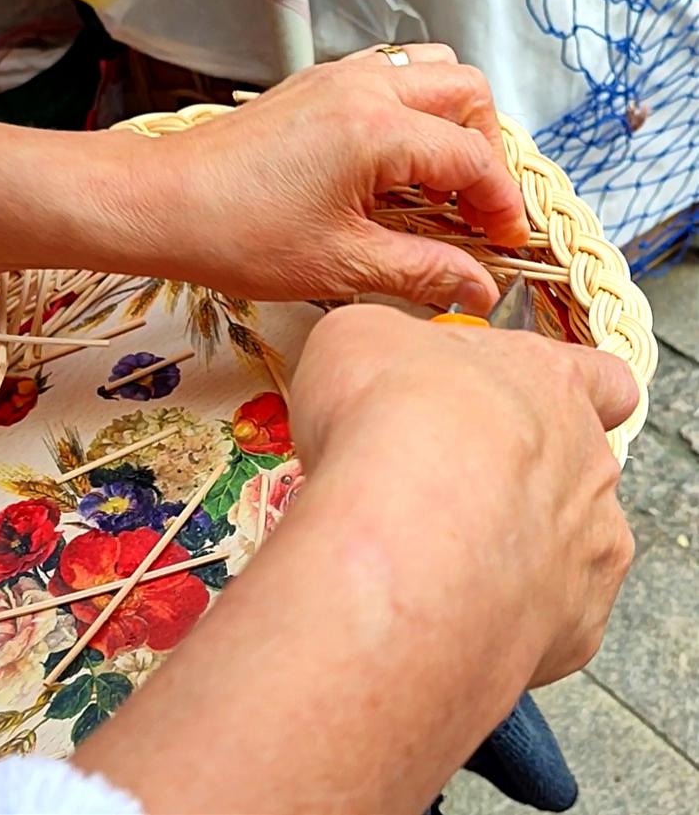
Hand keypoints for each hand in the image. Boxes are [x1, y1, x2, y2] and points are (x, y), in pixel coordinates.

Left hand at [135, 43, 528, 313]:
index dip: (501, 205)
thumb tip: (477, 287)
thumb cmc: (236, 233)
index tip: (504, 245)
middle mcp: (364, 87)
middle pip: (467, 95)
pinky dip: (414, 117)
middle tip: (478, 214)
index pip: (473, 157)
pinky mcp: (316, 88)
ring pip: (431, 73)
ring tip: (443, 187)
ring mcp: (338, 79)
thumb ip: (423, 272)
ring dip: (454, 125)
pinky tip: (397, 169)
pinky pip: (390, 79)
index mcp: (377, 129)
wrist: (164, 205)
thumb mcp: (342, 265)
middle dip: (488, 154)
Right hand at [290, 304, 638, 686]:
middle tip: (445, 486)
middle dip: (517, 478)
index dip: (572, 391)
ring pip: (564, 546)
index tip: (531, 404)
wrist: (400, 529)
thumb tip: (373, 360)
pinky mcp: (574, 626)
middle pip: (575, 468)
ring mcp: (588, 548)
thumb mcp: (359, 337)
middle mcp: (587, 464)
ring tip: (434, 552)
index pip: (602, 378)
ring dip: (508, 546)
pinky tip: (444, 602)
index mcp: (550, 382)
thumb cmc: (390, 421)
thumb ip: (388, 345)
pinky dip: (500, 613)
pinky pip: (544, 617)